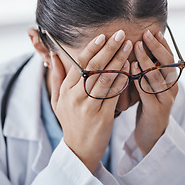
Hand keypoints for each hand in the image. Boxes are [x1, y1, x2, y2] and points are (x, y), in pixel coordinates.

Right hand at [50, 30, 131, 172]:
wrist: (79, 149)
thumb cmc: (70, 122)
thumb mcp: (57, 100)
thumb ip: (57, 78)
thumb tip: (54, 56)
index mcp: (66, 91)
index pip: (80, 64)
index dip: (92, 48)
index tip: (103, 36)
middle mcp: (76, 97)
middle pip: (94, 67)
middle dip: (109, 49)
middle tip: (121, 34)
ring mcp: (89, 107)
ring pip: (106, 78)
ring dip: (119, 60)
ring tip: (129, 46)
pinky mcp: (103, 116)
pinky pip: (114, 93)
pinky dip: (123, 79)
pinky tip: (130, 67)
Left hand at [131, 30, 177, 155]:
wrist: (151, 134)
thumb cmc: (148, 106)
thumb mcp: (149, 86)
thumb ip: (147, 71)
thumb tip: (139, 48)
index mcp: (170, 81)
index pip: (168, 58)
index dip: (162, 44)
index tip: (153, 31)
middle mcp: (171, 88)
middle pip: (166, 64)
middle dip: (156, 47)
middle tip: (146, 34)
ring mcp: (165, 100)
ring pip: (157, 76)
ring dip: (147, 59)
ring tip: (136, 46)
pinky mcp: (156, 110)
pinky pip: (147, 91)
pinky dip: (139, 77)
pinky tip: (131, 67)